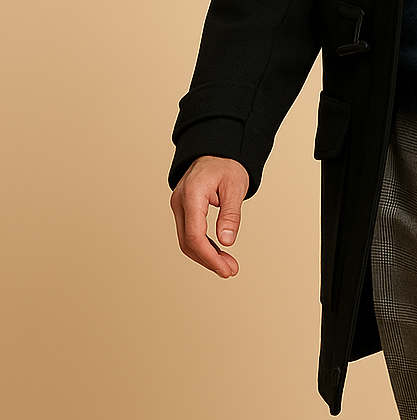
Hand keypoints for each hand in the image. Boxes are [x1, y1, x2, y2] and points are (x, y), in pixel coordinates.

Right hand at [170, 155, 248, 277]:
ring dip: (205, 255)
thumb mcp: (235, 187)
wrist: (218, 149)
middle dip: (209, 259)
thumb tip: (227, 242)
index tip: (226, 269)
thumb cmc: (227, 164)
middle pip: (188, 241)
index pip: (194, 235)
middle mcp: (179, 201)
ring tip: (227, 265)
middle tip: (230, 270)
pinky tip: (218, 253)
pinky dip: (203, 245)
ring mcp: (179, 205)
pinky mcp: (183, 208)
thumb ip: (231, 214)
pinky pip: (189, 232)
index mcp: (192, 195)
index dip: (209, 256)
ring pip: (186, 240)